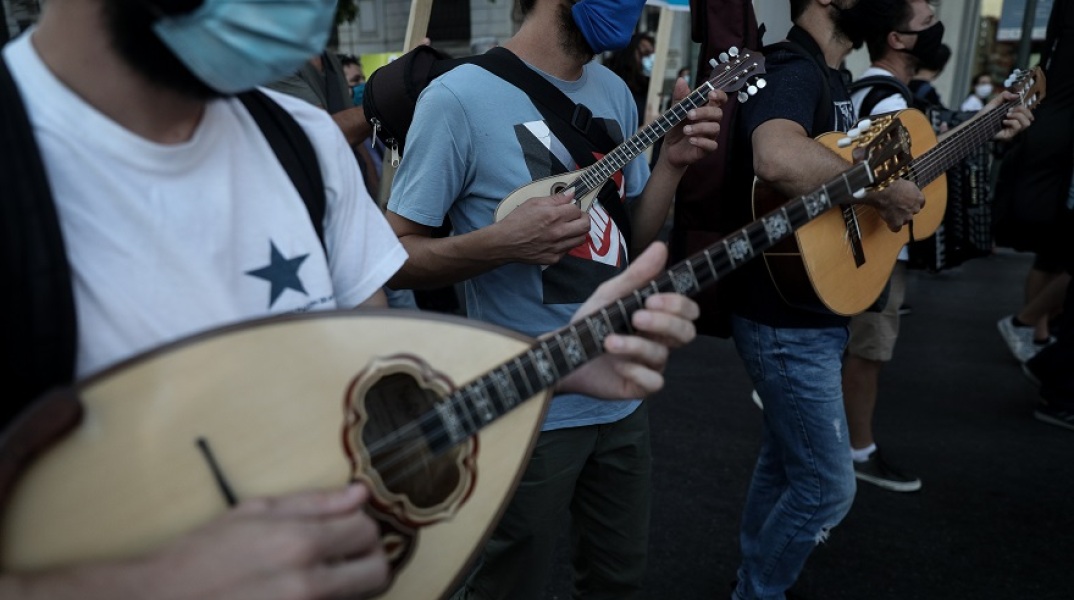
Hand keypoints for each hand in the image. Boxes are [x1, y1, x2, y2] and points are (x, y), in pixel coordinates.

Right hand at [141, 485, 387, 599]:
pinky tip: (301, 595)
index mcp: (299, 543)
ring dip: (350, 586)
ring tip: (318, 576)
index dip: (359, 526)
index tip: (343, 529)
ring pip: (360, 598)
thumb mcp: (253, 514)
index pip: (367, 530)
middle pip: (378, 570)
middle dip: (367, 558)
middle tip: (344, 556)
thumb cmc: (201, 555)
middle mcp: (309, 584)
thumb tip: (358, 494)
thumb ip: (313, 503)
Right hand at [494, 189, 589, 264]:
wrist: (505, 242)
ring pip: (580, 239)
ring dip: (578, 232)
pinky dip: (566, 243)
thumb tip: (570, 195)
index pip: (577, 210)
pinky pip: (568, 250)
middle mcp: (558, 232)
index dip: (574, 207)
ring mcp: (557, 247)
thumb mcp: (533, 202)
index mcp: (553, 216)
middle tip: (577, 217)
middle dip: (584, 218)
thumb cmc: (516, 221)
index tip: (570, 208)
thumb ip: (555, 199)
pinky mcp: (553, 258)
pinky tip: (558, 239)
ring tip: (569, 228)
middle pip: (585, 225)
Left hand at [556, 242, 698, 398]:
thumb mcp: (610, 295)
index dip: (679, 305)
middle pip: (686, 333)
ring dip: (635, 346)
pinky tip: (618, 365)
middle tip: (636, 317)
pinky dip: (637, 373)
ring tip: (609, 341)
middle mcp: (660, 340)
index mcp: (659, 317)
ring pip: (663, 355)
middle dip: (664, 323)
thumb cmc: (592, 323)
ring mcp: (652, 364)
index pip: (688, 311)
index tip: (652, 298)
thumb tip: (662, 246)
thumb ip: (637, 274)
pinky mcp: (639, 385)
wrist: (563, 353)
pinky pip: (654, 383)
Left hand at [658, 77, 725, 169]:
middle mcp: (710, 121)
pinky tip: (691, 140)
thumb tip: (681, 79)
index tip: (710, 94)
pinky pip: (712, 145)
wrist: (669, 149)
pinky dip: (701, 142)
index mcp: (706, 109)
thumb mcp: (675, 111)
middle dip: (704, 112)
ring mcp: (710, 135)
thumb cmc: (676, 128)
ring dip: (700, 128)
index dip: (719, 95)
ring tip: (685, 130)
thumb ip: (680, 97)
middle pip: (718, 113)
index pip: (720, 99)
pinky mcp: (707, 148)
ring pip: (715, 128)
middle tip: (689, 114)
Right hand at [864, 178, 923, 232]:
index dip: (912, 203)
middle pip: (911, 213)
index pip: (920, 204)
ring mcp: (907, 217)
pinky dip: (892, 225)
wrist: (882, 190)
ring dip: (898, 218)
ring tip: (889, 212)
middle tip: (896, 206)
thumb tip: (906, 191)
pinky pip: (896, 228)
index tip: (905, 202)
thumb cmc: (892, 183)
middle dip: (905, 211)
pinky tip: (888, 221)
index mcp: (919, 198)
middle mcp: (915, 208)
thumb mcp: (906, 184)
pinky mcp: (898, 223)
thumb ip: (909, 190)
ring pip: (904, 220)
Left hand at [988, 91, 1033, 141]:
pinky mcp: (1009, 135)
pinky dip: (1012, 122)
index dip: (1023, 107)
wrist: (976, 123)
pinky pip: (1018, 127)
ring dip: (1018, 116)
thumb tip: (1017, 95)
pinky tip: (1003, 121)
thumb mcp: (995, 102)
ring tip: (1007, 115)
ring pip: (1027, 123)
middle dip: (1021, 111)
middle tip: (1009, 111)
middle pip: (1030, 118)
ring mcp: (1012, 130)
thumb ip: (1005, 95)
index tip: (1011, 106)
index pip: (1027, 113)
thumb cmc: (985, 114)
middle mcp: (1015, 124)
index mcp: (1014, 116)